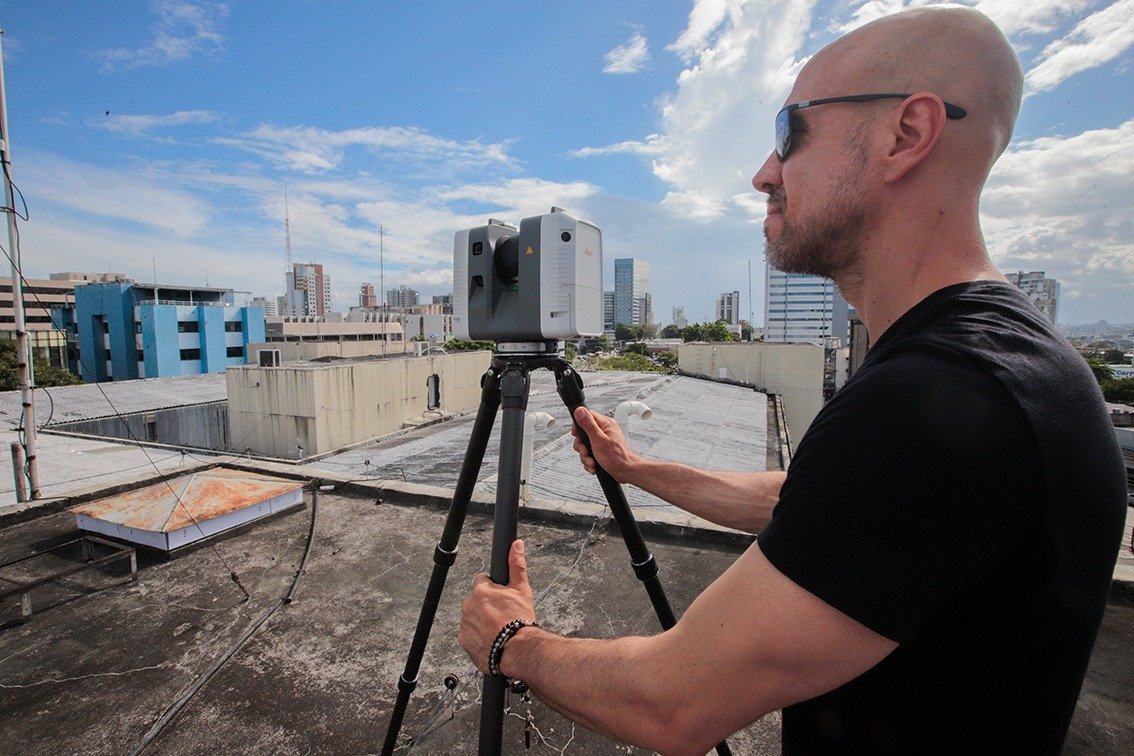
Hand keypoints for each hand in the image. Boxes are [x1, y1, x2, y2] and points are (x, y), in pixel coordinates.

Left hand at [459, 540, 535, 674]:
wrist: (517, 650)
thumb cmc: (520, 621)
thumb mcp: (522, 589)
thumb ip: (516, 565)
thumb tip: (516, 545)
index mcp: (481, 591)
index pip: (482, 581)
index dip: (493, 588)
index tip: (501, 598)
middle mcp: (468, 605)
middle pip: (476, 599)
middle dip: (486, 605)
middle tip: (502, 614)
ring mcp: (464, 623)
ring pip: (472, 616)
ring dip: (481, 619)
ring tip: (498, 628)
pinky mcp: (463, 639)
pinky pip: (469, 633)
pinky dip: (477, 635)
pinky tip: (491, 637)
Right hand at [571, 406, 639, 481]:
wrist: (625, 472)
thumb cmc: (617, 457)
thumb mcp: (599, 439)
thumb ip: (588, 425)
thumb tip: (579, 410)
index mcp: (605, 424)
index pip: (587, 416)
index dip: (578, 425)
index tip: (577, 435)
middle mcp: (604, 431)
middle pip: (583, 433)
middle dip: (582, 447)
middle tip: (586, 452)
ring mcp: (602, 441)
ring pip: (585, 446)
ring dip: (585, 457)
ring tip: (592, 461)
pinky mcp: (601, 450)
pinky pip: (589, 453)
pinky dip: (590, 461)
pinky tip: (594, 465)